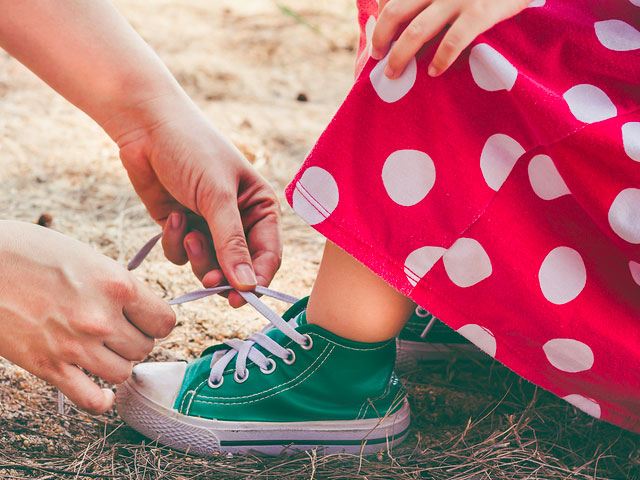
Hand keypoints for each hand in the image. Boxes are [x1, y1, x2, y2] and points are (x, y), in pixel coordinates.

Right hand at [0, 221, 174, 413]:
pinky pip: (91, 400)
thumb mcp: (86, 256)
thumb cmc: (29, 251)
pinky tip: (98, 388)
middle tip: (118, 330)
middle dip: (135, 340)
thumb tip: (136, 307)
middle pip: (145, 347)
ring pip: (123, 373)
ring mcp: (75, 346)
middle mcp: (102, 318)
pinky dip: (100, 400)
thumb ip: (116, 284)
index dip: (156, 321)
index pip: (165, 321)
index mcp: (117, 284)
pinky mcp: (48, 367)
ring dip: (117, 363)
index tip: (144, 319)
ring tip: (103, 350)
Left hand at [109, 94, 281, 307]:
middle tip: (207, 280)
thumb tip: (247, 286)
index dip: (256, 279)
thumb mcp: (217, 196)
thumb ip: (232, 243)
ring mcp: (208, 225)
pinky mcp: (180, 227)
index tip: (239, 298)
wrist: (146, 126)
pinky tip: (170, 216)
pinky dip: (174, 242)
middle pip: (238, 268)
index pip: (268, 255)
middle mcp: (238, 220)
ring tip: (186, 231)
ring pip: (208, 265)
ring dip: (196, 256)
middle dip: (221, 272)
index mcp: (259, 208)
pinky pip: (181, 254)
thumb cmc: (192, 150)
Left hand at [372, 0, 529, 77]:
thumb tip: (400, 13)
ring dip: (400, 56)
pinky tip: (434, 72)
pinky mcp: (481, 10)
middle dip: (380, 39)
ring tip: (394, 73)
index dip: (381, 19)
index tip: (381, 37)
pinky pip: (452, 41)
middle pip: (394, 13)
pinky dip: (439, 60)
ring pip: (416, 31)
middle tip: (378, 56)